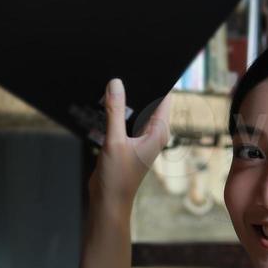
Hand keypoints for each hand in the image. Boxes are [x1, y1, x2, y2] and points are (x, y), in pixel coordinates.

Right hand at [87, 78, 172, 211]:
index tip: (146, 65)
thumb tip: (116, 83)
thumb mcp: (114, 141)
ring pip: (133, 110)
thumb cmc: (117, 178)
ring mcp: (140, 137)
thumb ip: (115, 111)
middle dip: (135, 88)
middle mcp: (152, 132)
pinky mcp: (127, 142)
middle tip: (120, 73)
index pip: (165, 97)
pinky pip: (122, 120)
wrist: (108, 201)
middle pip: (147, 101)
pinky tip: (102, 107)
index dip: (157, 81)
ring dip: (122, 102)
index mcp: (158, 131)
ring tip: (108, 88)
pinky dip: (114, 113)